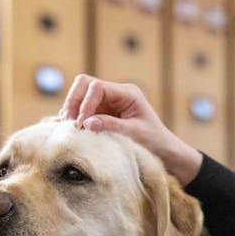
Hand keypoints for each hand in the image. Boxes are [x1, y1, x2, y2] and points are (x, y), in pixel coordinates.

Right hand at [60, 74, 202, 185]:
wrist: (163, 151)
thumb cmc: (154, 141)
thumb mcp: (134, 134)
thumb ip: (110, 126)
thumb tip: (86, 123)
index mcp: (127, 93)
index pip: (96, 87)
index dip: (85, 104)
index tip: (82, 124)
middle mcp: (116, 93)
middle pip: (84, 84)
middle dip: (74, 101)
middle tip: (71, 123)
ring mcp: (108, 102)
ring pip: (80, 95)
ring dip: (72, 109)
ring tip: (72, 129)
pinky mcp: (102, 112)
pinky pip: (82, 108)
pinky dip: (75, 116)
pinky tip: (75, 130)